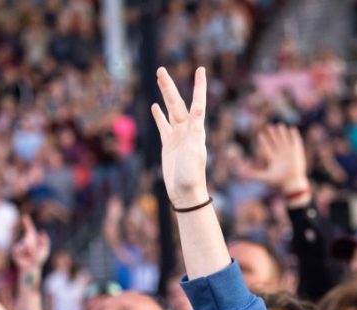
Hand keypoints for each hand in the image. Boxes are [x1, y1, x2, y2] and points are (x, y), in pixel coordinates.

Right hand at [11, 215, 49, 272]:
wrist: (31, 267)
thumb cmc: (39, 259)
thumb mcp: (45, 250)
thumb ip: (45, 241)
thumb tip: (42, 232)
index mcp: (32, 239)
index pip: (30, 229)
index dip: (27, 222)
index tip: (25, 216)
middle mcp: (25, 241)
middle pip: (29, 235)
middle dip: (32, 240)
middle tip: (34, 251)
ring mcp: (19, 245)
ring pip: (26, 242)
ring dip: (31, 249)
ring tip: (31, 255)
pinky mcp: (15, 250)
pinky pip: (20, 248)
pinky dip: (25, 252)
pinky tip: (25, 256)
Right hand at [151, 67, 208, 208]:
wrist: (185, 192)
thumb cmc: (191, 174)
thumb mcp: (194, 150)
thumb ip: (195, 129)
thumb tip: (198, 108)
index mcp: (196, 129)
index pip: (198, 102)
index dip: (199, 86)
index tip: (201, 69)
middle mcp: (188, 129)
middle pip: (177, 102)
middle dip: (169, 86)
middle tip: (161, 69)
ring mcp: (177, 136)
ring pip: (169, 110)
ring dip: (164, 95)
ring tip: (159, 80)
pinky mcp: (168, 144)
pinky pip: (163, 125)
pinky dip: (159, 115)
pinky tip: (155, 106)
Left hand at [239, 124, 308, 192]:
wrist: (292, 184)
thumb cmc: (278, 182)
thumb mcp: (264, 177)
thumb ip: (252, 174)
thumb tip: (240, 172)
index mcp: (274, 160)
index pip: (267, 149)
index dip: (264, 142)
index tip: (259, 135)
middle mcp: (281, 156)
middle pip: (276, 143)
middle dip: (273, 135)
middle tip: (269, 127)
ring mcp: (290, 154)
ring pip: (285, 141)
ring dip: (282, 134)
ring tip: (280, 125)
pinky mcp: (297, 153)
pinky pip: (295, 143)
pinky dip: (294, 136)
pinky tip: (292, 129)